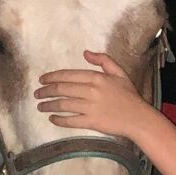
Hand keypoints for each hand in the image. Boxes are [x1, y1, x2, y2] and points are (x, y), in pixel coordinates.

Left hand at [34, 51, 152, 140]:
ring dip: (48, 105)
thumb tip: (85, 53)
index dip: (52, 77)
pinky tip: (52, 118)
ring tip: (40, 106)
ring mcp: (90, 107)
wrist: (138, 118)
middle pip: (61, 89)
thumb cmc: (129, 96)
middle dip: (45, 91)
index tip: (42, 80)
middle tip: (37, 93)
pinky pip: (70, 120)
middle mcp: (91, 91)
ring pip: (63, 104)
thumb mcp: (119, 73)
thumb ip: (103, 60)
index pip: (68, 75)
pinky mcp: (91, 122)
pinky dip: (59, 119)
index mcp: (96, 77)